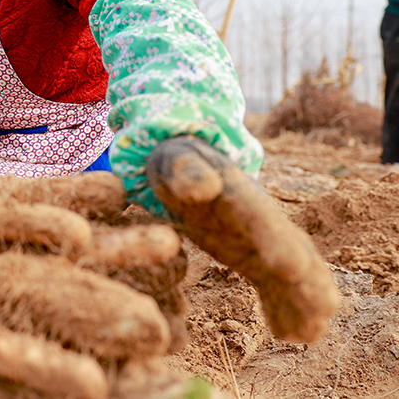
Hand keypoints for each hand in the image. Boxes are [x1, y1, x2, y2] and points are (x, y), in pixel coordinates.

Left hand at [145, 137, 338, 342]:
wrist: (187, 167)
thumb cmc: (176, 163)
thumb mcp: (174, 161)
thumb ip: (185, 171)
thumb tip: (201, 187)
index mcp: (239, 194)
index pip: (260, 218)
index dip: (275, 241)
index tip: (288, 267)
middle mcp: (261, 219)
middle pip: (290, 248)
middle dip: (307, 278)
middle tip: (325, 308)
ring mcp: (262, 240)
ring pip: (292, 271)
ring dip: (305, 300)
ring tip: (313, 334)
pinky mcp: (255, 257)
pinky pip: (275, 285)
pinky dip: (286, 309)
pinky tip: (294, 336)